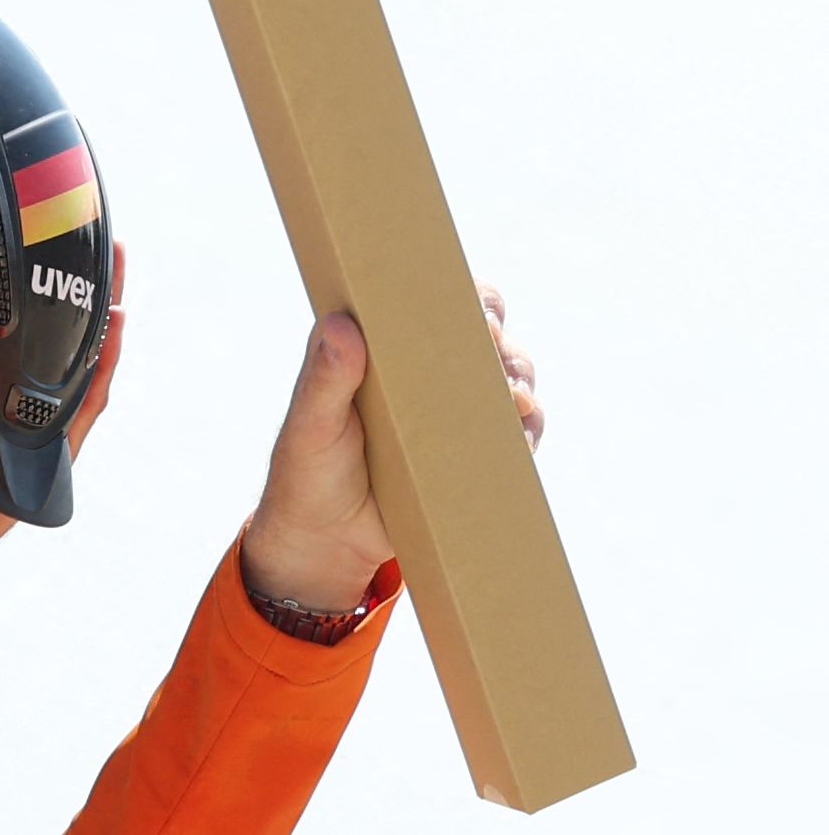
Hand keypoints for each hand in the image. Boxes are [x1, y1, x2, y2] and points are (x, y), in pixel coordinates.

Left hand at [239, 286, 543, 617]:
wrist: (326, 540)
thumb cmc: (306, 472)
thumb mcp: (310, 426)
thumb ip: (323, 379)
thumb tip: (339, 324)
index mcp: (381, 348)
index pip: (427, 301)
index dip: (456, 295)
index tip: (468, 309)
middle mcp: (425, 369)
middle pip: (481, 331)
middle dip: (496, 338)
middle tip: (492, 351)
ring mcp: (455, 407)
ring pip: (509, 375)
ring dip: (519, 379)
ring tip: (513, 399)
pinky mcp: (476, 446)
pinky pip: (519, 429)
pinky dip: (527, 428)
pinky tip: (521, 436)